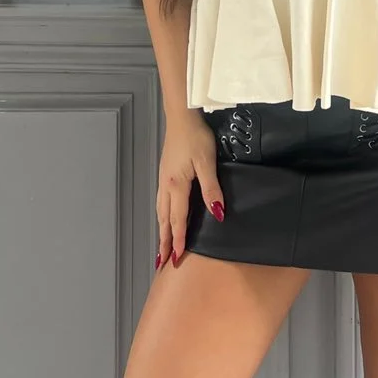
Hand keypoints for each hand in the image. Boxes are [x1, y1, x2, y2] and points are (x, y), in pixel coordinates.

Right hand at [155, 111, 225, 270]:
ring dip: (161, 230)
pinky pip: (161, 202)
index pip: (178, 219)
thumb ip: (211, 189)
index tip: (178, 259)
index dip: (179, 240)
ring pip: (160, 211)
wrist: (180, 116)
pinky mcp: (164, 173)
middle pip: (164, 219)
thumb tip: (217, 214)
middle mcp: (166, 186)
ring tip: (162, 246)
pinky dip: (161, 216)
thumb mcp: (207, 162)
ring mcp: (163, 179)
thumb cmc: (195, 137)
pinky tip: (164, 217)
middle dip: (165, 241)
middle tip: (163, 262)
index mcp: (176, 186)